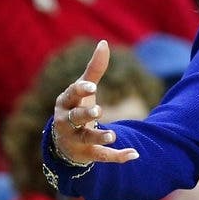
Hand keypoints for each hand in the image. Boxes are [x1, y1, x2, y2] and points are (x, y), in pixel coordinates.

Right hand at [53, 40, 139, 164]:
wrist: (64, 142)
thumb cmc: (75, 107)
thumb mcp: (83, 89)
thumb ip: (94, 69)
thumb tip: (103, 43)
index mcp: (66, 103)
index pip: (71, 95)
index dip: (80, 90)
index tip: (92, 87)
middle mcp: (67, 123)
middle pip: (74, 118)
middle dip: (85, 115)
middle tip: (98, 111)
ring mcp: (76, 140)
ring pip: (87, 139)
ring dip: (99, 137)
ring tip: (112, 135)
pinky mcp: (88, 154)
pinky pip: (102, 156)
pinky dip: (118, 156)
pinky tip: (134, 154)